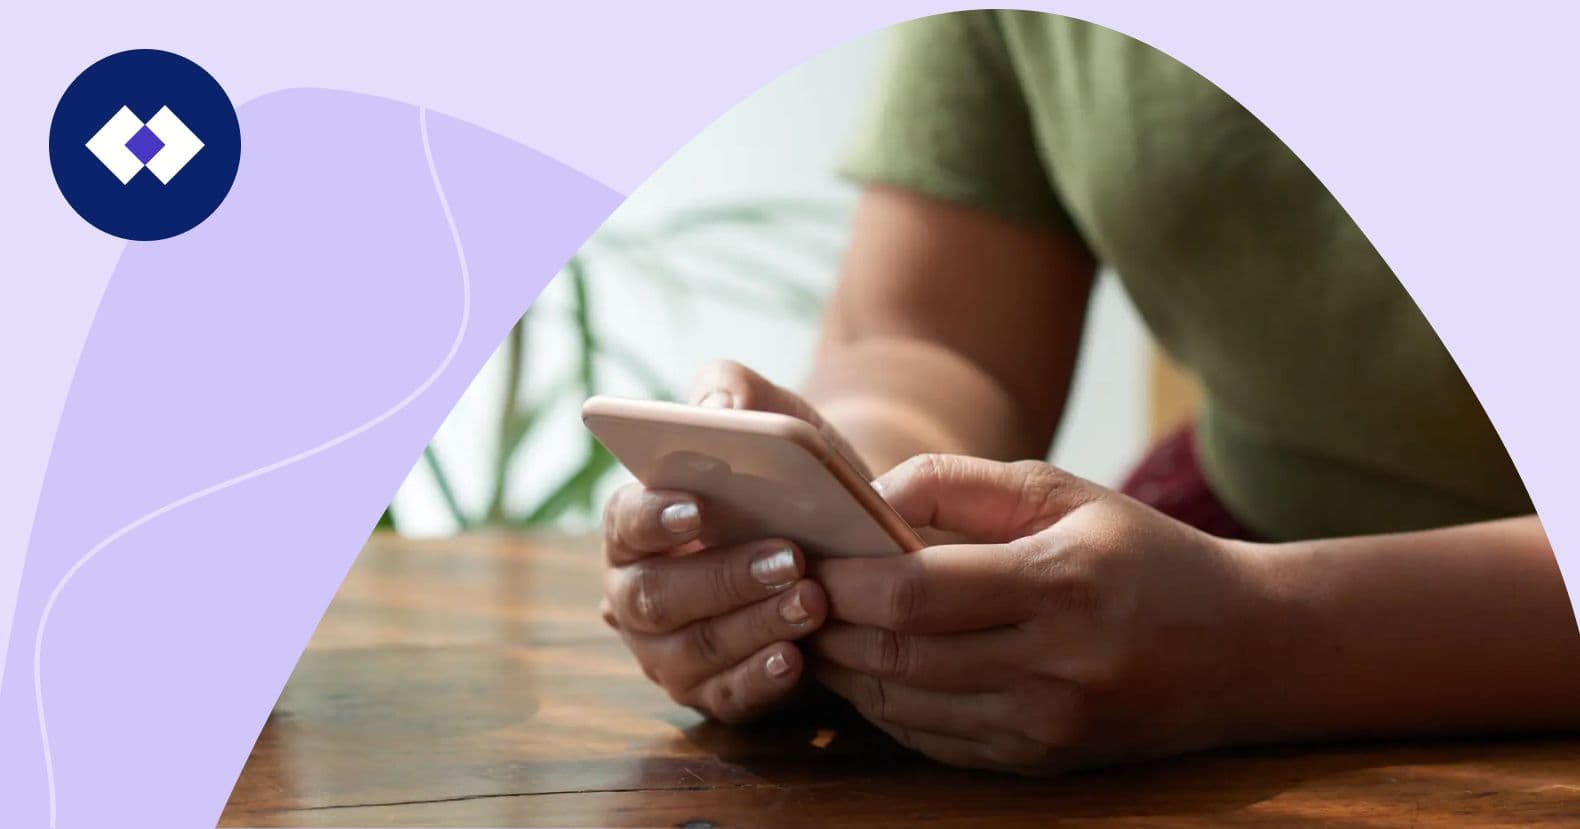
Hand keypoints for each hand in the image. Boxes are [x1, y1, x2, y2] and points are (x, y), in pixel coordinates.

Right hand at [599, 360, 855, 721]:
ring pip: (694, 648)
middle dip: (722, 577)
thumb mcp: (772, 419)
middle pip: (656, 595)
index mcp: (635, 526)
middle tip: (789, 557)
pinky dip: (760, 679)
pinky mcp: (714, 692)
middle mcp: (636, 595)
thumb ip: (733, 393)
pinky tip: (796, 658)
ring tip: (813, 599)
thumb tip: (717, 410)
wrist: (843, 533)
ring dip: (754, 624)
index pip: (622, 522)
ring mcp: (669, 651)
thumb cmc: (789, 475)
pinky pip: (728, 696)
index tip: (695, 507)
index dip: (651, 517)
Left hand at [810, 454, 1268, 772]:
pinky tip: (868, 670)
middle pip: (898, 654)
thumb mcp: (1064, 493)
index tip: (806, 554)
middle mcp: (1053, 667)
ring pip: (906, 705)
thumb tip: (868, 498)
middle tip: (789, 593)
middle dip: (828, 626)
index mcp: (1059, 585)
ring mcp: (1047, 726)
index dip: (844, 579)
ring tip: (813, 630)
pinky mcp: (1041, 762)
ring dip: (845, 670)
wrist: (1245, 649)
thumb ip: (960, 484)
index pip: (915, 593)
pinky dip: (887, 706)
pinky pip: (935, 741)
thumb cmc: (1145, 555)